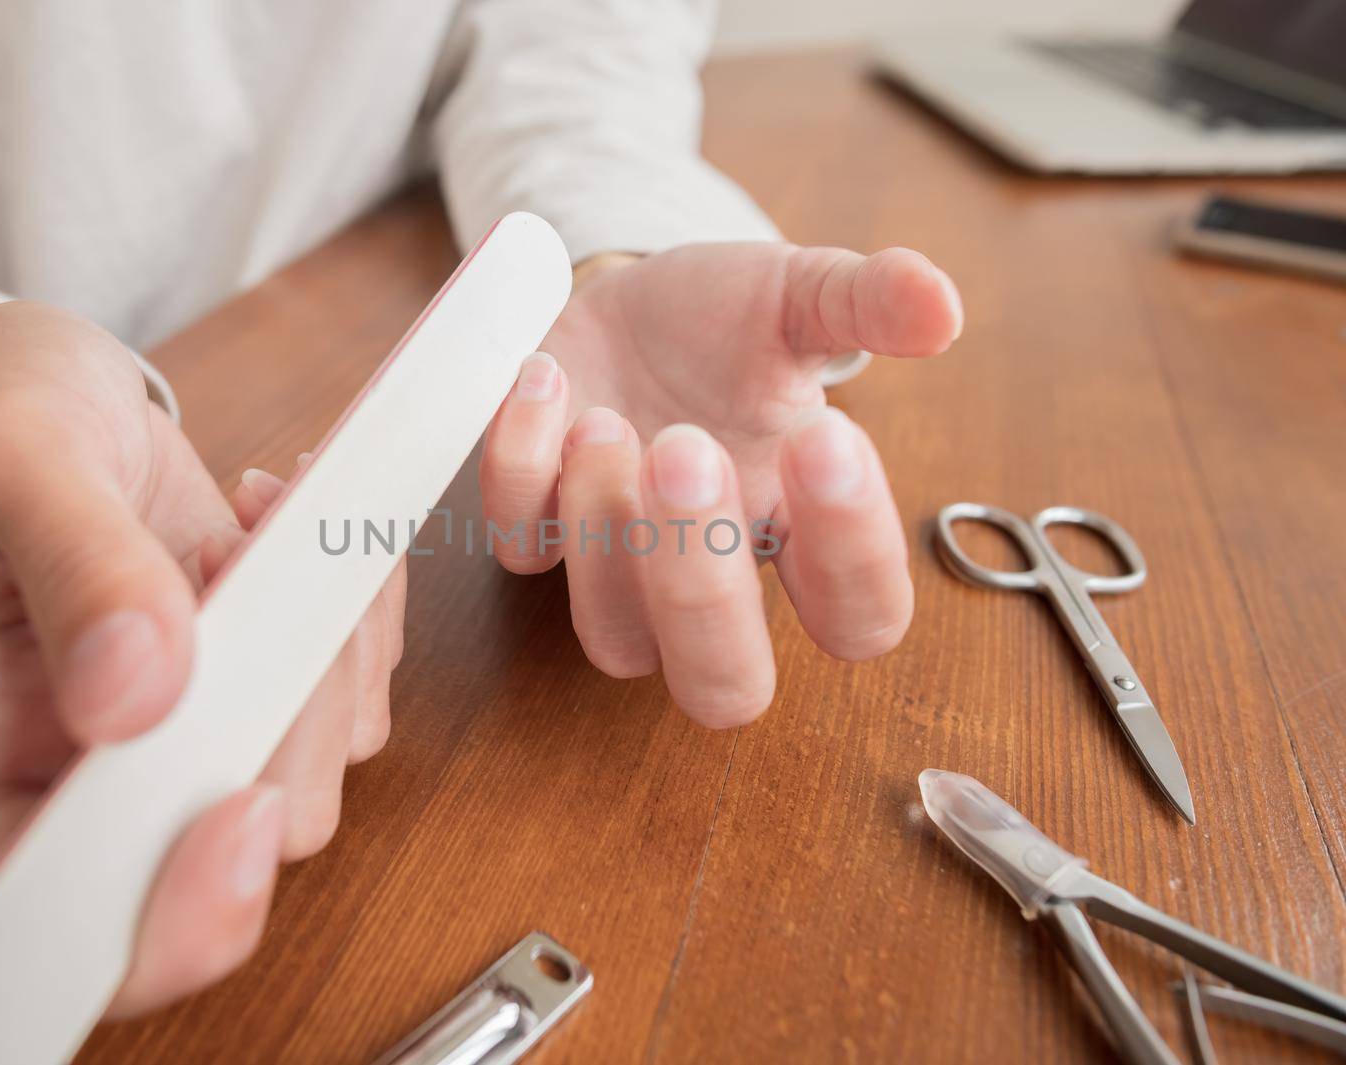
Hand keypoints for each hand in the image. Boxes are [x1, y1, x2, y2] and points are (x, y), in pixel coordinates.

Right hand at [0, 302, 403, 1015]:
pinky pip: (357, 693)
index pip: (75, 920)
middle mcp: (92, 774)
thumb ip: (70, 567)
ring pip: (316, 771)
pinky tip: (288, 516)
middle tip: (244, 574)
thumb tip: (139, 691)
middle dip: (284, 726)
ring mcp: (188, 732)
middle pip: (232, 852)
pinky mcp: (261, 679)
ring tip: (257, 519)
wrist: (44, 380)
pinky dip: (356, 607)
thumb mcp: (5, 455)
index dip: (170, 913)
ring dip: (327, 649)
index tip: (237, 803)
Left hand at [479, 242, 961, 725]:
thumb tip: (943, 308)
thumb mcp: (801, 295)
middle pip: (725, 688)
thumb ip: (870, 302)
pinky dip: (522, 469)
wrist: (624, 298)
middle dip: (704, 592)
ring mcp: (618, 570)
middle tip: (686, 452)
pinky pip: (521, 547)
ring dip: (607, 536)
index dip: (851, 555)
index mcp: (802, 534)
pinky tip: (548, 379)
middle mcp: (713, 579)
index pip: (861, 619)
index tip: (821, 436)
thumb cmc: (727, 321)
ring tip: (610, 419)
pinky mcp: (537, 527)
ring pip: (613, 641)